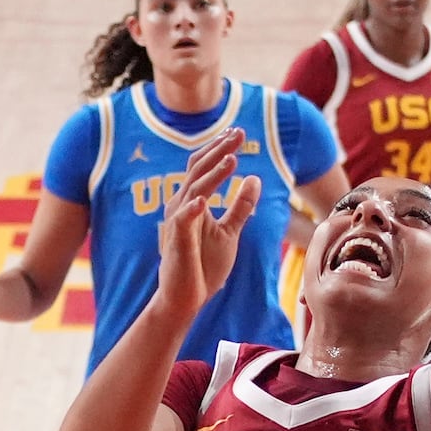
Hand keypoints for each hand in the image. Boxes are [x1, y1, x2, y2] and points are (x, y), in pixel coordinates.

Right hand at [156, 131, 260, 326]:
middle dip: (218, 150)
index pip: (203, 167)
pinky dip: (193, 209)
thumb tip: (255, 178)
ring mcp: (177, 222)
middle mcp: (182, 206)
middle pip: (198, 170)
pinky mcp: (175, 241)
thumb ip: (241, 206)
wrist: (185, 298)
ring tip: (232, 158)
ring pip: (193, 189)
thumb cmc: (204, 266)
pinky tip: (205, 200)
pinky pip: (182, 220)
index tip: (238, 132)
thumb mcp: (230, 232)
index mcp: (193, 202)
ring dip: (213, 174)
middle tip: (238, 133)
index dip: (219, 148)